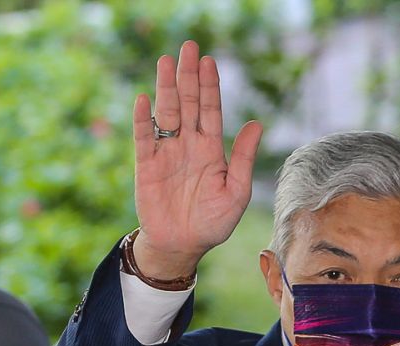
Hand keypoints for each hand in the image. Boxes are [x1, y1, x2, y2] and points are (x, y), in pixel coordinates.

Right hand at [132, 41, 262, 278]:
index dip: (210, 86)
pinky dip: (143, 120)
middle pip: (188, 103)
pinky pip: (144, 138)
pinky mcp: (147, 166)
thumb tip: (256, 124)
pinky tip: (145, 99)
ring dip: (167, 88)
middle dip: (188, 76)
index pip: (211, 110)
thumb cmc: (212, 222)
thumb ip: (243, 158)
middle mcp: (188, 145)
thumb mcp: (236, 192)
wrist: (183, 245)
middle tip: (188, 47)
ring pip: (167, 113)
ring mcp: (167, 153)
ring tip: (166, 61)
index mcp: (211, 149)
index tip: (209, 60)